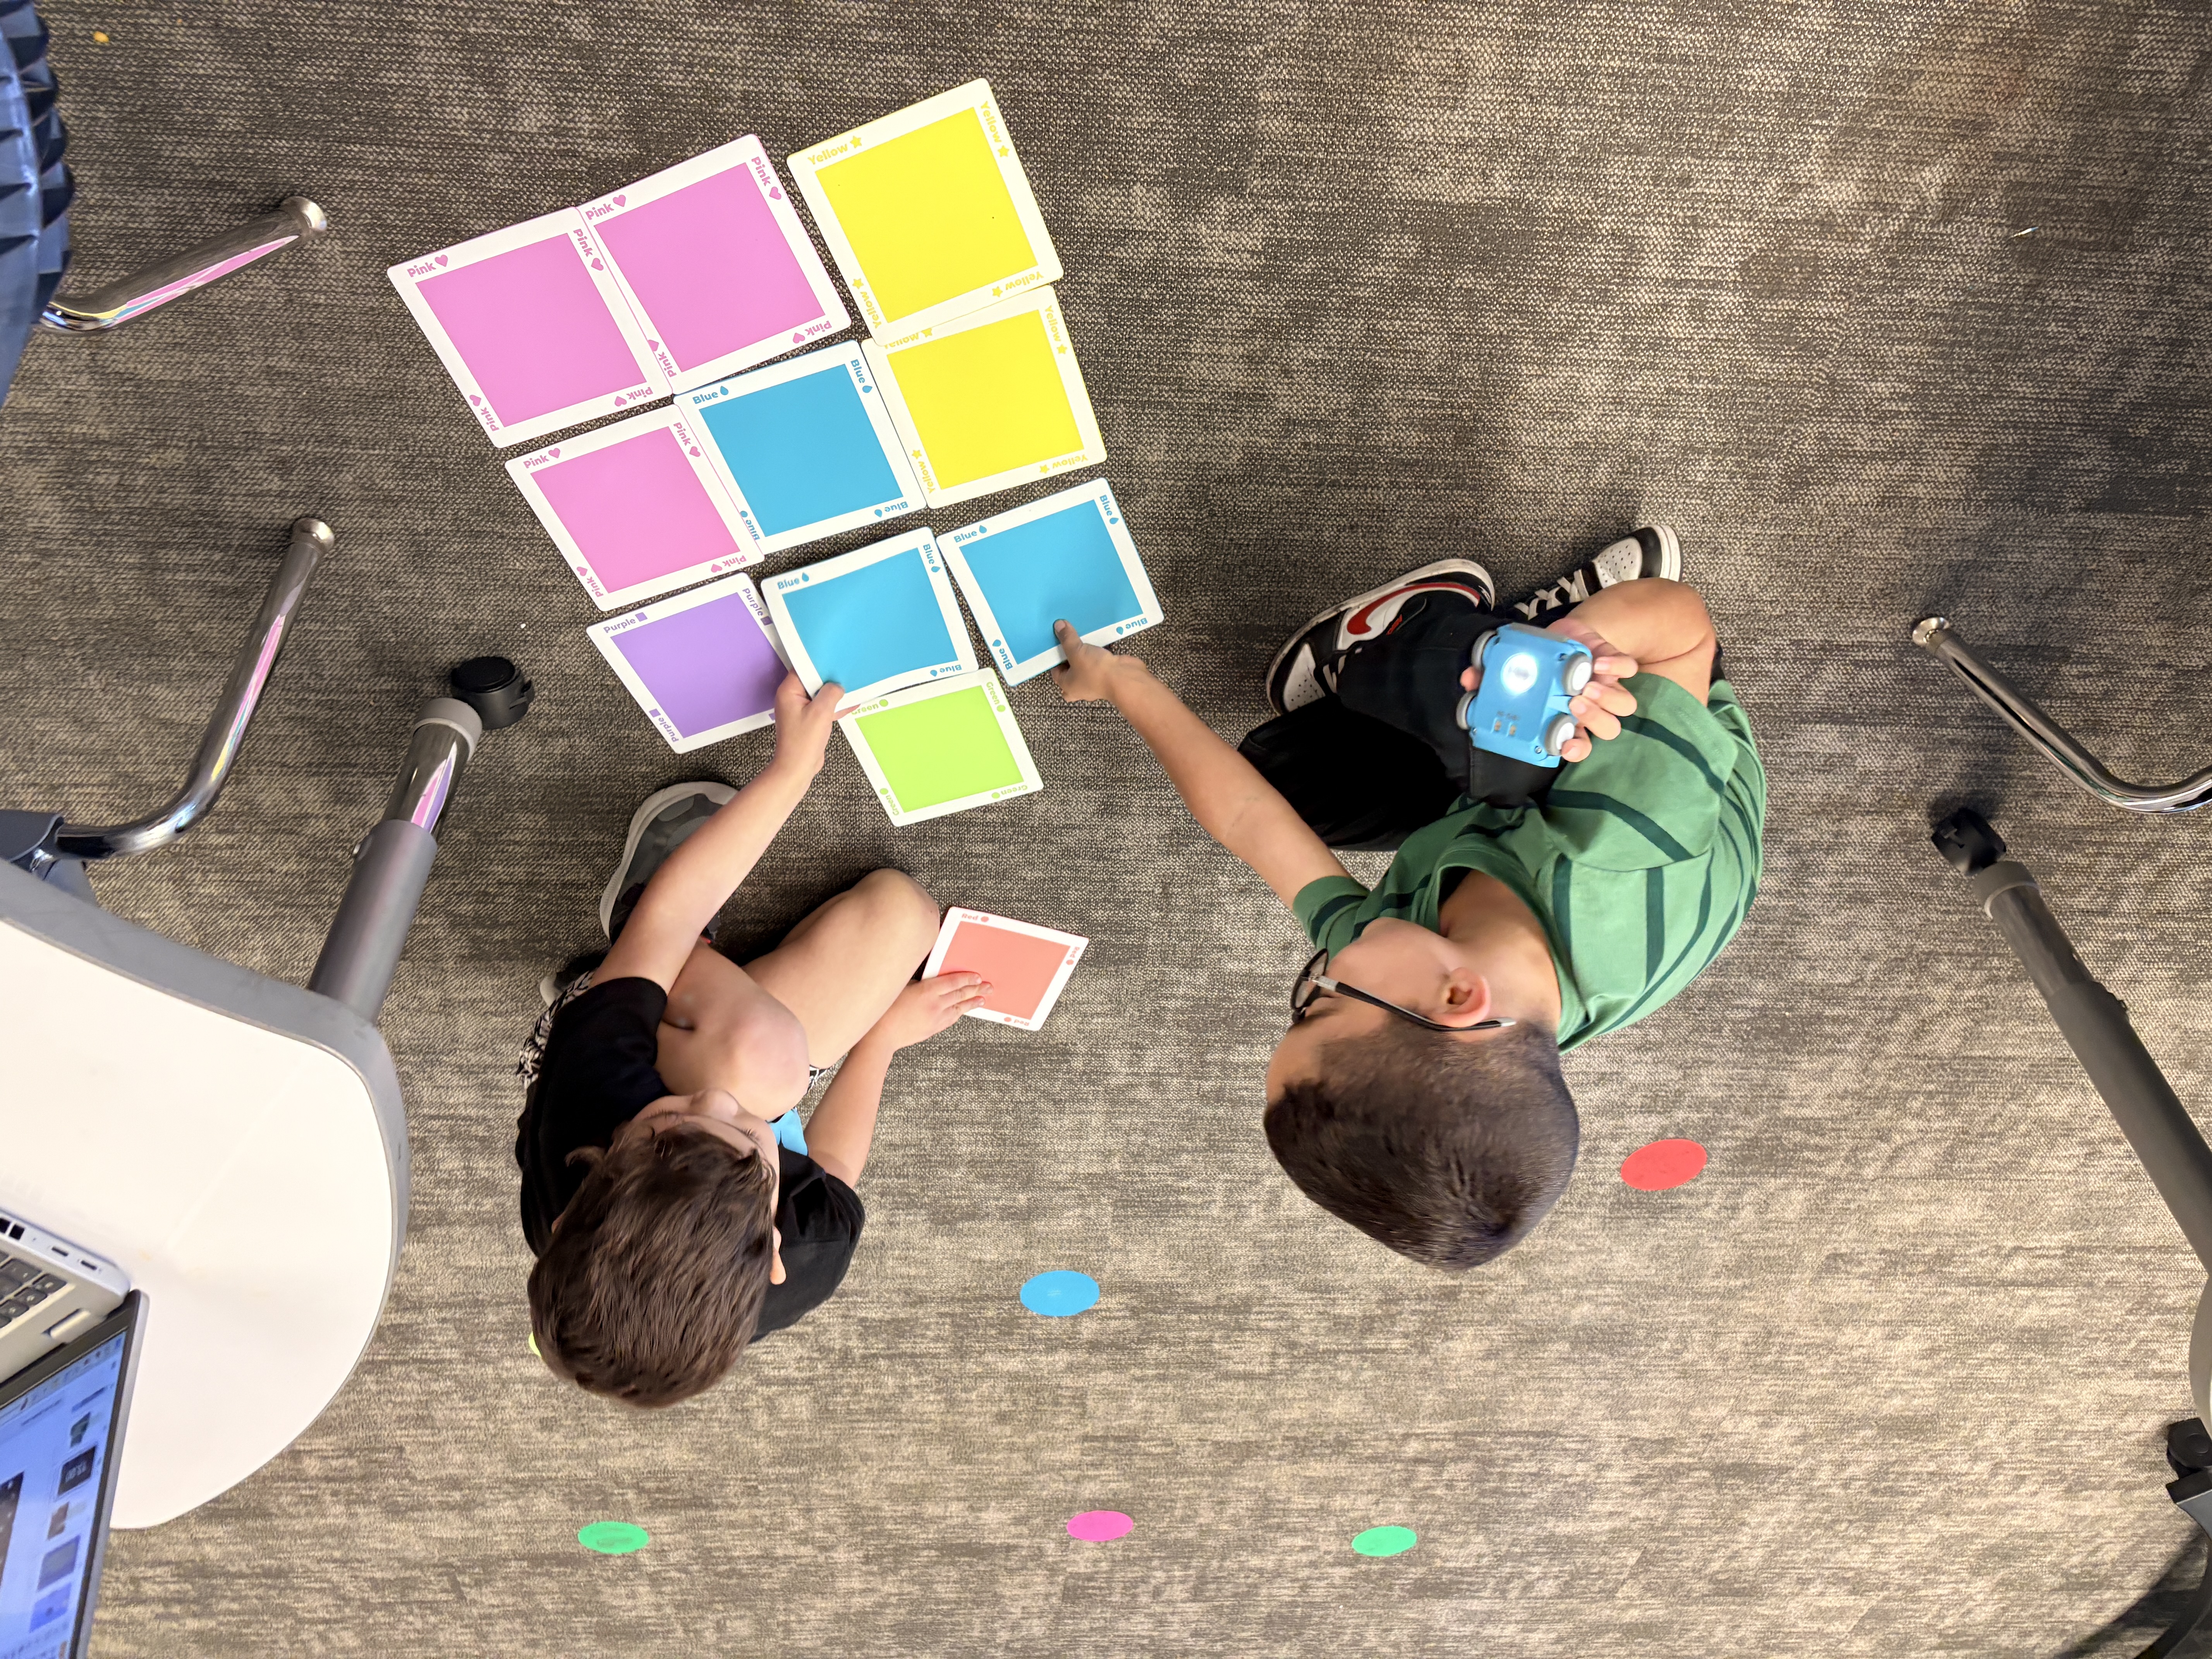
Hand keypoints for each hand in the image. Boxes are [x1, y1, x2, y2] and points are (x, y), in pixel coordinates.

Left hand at [771, 671, 841, 776]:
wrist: (797, 767)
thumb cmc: (802, 743)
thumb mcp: (821, 712)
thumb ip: (831, 693)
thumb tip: (838, 686)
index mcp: (789, 692)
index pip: (803, 668)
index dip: (819, 664)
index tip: (833, 660)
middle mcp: (792, 698)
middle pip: (813, 681)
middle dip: (829, 679)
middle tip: (845, 673)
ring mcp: (800, 709)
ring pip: (819, 694)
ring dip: (834, 694)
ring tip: (851, 687)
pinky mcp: (808, 719)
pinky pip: (823, 707)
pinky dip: (834, 706)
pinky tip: (850, 703)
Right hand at [866, 972, 989, 1050]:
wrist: (881, 1035)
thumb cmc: (886, 1010)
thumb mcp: (902, 987)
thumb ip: (919, 982)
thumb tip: (930, 978)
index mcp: (928, 990)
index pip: (954, 981)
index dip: (968, 979)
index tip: (977, 977)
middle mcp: (936, 1004)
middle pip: (961, 994)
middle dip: (977, 990)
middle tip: (988, 987)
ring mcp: (936, 1018)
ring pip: (959, 1009)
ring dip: (972, 1003)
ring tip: (982, 999)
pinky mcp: (933, 1029)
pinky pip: (951, 1019)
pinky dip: (959, 1013)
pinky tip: (963, 1011)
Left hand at [1050, 620, 1144, 702]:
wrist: (1124, 678)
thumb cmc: (1095, 670)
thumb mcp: (1076, 651)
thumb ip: (1067, 638)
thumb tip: (1058, 624)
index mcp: (1068, 686)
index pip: (1056, 671)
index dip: (1054, 656)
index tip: (1055, 640)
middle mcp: (1080, 686)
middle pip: (1071, 668)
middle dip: (1069, 654)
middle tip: (1067, 637)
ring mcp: (1095, 679)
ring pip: (1085, 663)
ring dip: (1083, 652)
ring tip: (1079, 634)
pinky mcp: (1107, 672)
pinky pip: (1098, 659)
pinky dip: (1096, 651)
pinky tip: (1095, 637)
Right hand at [1456, 622, 1638, 763]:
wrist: (1563, 635)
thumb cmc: (1537, 660)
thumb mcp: (1511, 672)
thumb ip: (1489, 681)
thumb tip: (1468, 680)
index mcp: (1568, 719)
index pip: (1578, 746)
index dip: (1575, 750)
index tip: (1564, 745)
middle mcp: (1592, 708)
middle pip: (1608, 729)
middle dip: (1593, 719)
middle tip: (1572, 704)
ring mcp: (1607, 687)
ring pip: (1623, 706)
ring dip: (1606, 698)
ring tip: (1584, 685)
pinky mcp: (1616, 663)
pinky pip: (1628, 670)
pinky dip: (1616, 667)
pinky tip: (1597, 662)